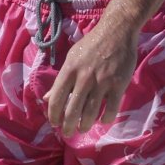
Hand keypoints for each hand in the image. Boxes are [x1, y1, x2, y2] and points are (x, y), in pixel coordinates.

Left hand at [45, 20, 139, 137]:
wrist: (117, 31)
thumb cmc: (91, 44)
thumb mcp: (71, 58)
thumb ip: (60, 80)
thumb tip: (46, 99)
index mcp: (69, 70)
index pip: (56, 98)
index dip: (53, 114)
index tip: (54, 123)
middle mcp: (84, 78)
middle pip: (72, 110)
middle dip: (67, 126)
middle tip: (67, 133)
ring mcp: (102, 82)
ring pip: (90, 113)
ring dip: (85, 125)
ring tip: (83, 128)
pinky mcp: (118, 84)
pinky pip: (111, 108)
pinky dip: (106, 118)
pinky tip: (103, 120)